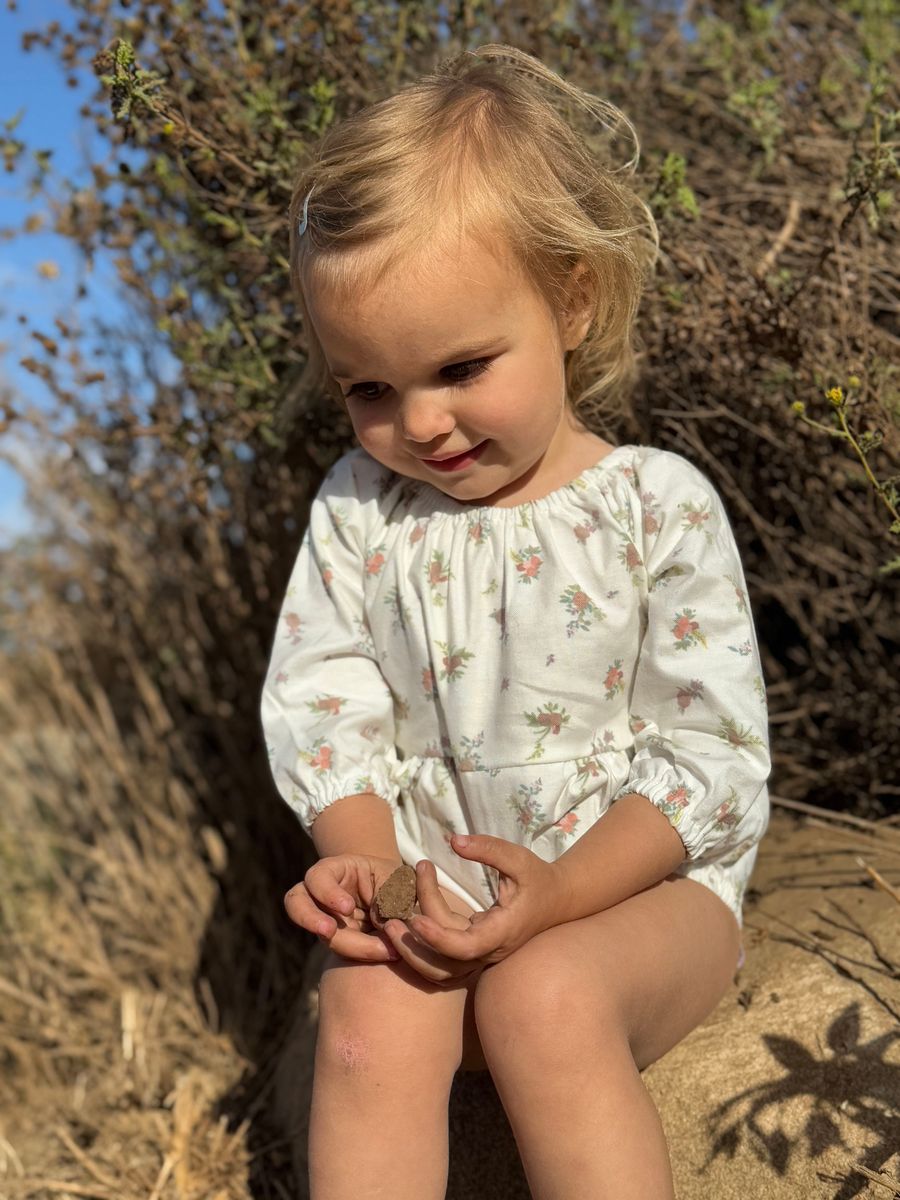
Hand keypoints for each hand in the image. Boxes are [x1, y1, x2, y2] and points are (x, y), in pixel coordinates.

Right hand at [284, 854, 402, 962]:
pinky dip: (360, 953)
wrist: (395, 898)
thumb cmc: (393, 881)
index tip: (347, 907)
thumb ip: (389, 897)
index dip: (327, 892)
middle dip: (310, 919)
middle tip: (329, 931)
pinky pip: (339, 949)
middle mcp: (320, 894)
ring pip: (317, 932)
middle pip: (297, 903)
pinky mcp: (334, 939)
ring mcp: (323, 918)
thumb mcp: (395, 880)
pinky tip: (385, 952)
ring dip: (338, 943)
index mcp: (335, 870)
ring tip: (370, 950)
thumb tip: (384, 924)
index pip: (318, 877)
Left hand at [381, 835, 567, 984]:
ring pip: (441, 970)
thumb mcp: (518, 857)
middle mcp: (489, 951)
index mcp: (502, 932)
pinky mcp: (472, 950)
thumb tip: (453, 841)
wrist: (556, 900)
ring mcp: (481, 955)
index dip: (438, 938)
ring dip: (413, 953)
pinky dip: (422, 944)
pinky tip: (405, 917)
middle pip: (446, 966)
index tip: (415, 919)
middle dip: (415, 950)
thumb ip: (488, 849)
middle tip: (389, 922)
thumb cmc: (537, 877)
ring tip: (390, 924)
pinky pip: (442, 956)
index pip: (465, 948)